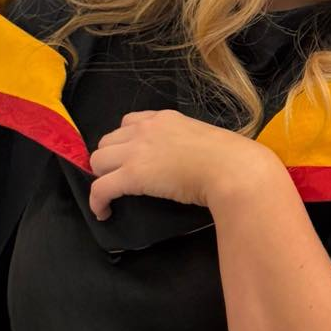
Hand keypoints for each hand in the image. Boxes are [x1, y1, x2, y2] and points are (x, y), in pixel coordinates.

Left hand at [88, 110, 284, 219]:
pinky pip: (100, 188)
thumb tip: (191, 159)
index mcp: (166, 119)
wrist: (232, 169)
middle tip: (122, 177)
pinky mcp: (132, 175)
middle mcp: (146, 129)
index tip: (132, 155)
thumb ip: (189, 143)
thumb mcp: (205, 139)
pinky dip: (97, 201)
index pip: (129, 122)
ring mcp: (137, 151)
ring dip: (103, 176)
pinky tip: (103, 212)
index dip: (125, 140)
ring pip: (97, 161)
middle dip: (111, 159)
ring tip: (114, 192)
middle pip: (107, 141)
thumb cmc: (231, 157)